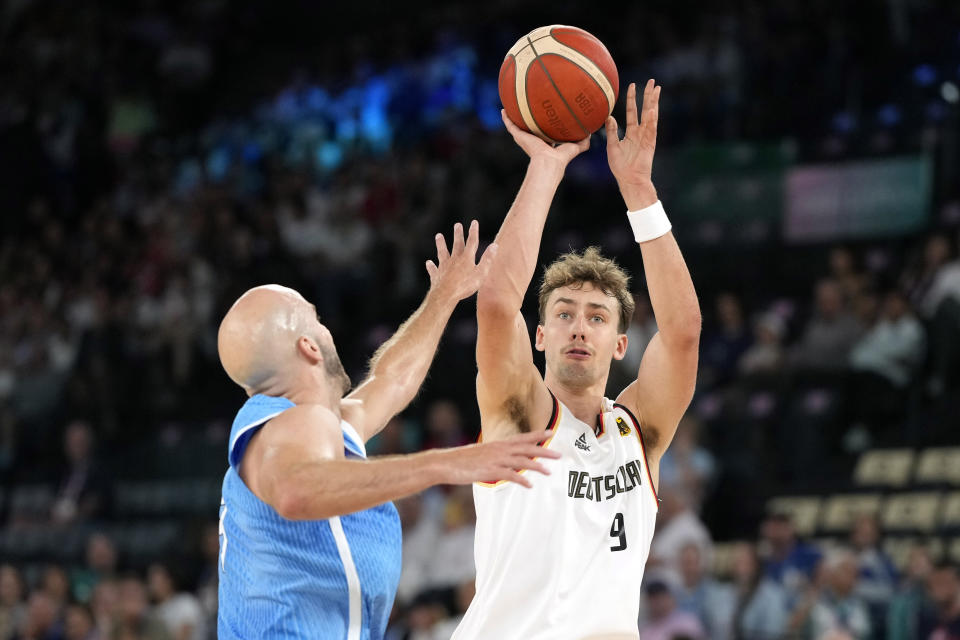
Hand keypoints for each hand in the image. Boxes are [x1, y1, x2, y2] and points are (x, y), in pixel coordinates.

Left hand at [425, 220, 497, 300]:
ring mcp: (444, 267)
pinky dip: (431, 266)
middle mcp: (454, 259)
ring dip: (441, 244)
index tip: (474, 222)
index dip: (473, 232)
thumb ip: (487, 259)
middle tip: (457, 225)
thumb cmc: (465, 285)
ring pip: (442, 253)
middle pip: (457, 244)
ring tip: (438, 236)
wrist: (446, 294)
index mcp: (467, 258)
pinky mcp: (437, 275)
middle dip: (458, 234)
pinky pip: (434, 269)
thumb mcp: (481, 273)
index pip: (472, 242)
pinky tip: (428, 263)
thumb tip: (494, 245)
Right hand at [438, 429, 560, 487]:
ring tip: (549, 472)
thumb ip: (495, 455)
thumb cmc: (463, 460)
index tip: (551, 432)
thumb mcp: (482, 453)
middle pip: (526, 448)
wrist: (446, 463)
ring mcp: (495, 460)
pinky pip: (510, 476)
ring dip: (536, 466)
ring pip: (521, 461)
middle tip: (559, 455)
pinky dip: (521, 480)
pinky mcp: (490, 471)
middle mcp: (499, 449)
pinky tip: (529, 486)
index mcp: (498, 444)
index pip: (522, 437)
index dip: (537, 435)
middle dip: (544, 451)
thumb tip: (504, 461)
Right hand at [501, 110, 589, 170]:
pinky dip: (506, 118)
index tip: (546, 116)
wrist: (549, 162)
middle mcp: (534, 140)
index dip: (545, 124)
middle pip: (529, 127)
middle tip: (527, 108)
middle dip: (528, 119)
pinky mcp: (519, 137)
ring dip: (514, 117)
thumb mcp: (576, 146)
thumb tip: (591, 131)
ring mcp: (525, 138)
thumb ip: (584, 140)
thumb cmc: (562, 157)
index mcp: (546, 143)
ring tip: (511, 106)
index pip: (544, 132)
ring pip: (518, 126)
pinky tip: (503, 110)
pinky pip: (510, 126)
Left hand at [605, 80, 659, 209]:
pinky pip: (651, 130)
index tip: (632, 85)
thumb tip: (609, 117)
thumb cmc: (620, 166)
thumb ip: (611, 132)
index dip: (632, 99)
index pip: (632, 111)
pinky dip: (651, 120)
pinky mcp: (650, 144)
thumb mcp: (612, 146)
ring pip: (651, 116)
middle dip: (648, 95)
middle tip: (652, 81)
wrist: (629, 180)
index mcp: (631, 132)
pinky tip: (652, 109)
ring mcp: (646, 136)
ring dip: (653, 102)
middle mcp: (640, 132)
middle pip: (645, 109)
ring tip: (656, 89)